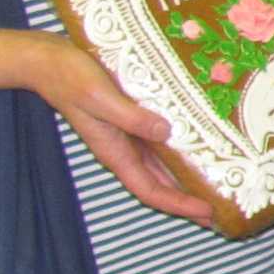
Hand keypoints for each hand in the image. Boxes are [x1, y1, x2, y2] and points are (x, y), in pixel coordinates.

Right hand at [21, 32, 217, 227]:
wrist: (48, 60)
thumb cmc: (70, 77)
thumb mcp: (99, 96)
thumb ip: (130, 117)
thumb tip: (165, 132)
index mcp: (114, 152)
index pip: (150, 190)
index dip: (178, 204)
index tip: (207, 212)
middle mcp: (123, 150)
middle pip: (160, 185)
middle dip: (189, 201)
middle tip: (224, 211)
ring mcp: (127, 137)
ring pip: (162, 167)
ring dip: (187, 180)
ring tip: (219, 187)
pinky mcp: (132, 120)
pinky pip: (160, 144)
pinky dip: (180, 152)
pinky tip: (201, 148)